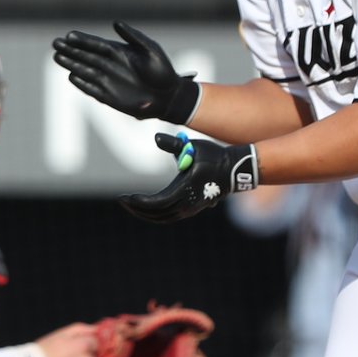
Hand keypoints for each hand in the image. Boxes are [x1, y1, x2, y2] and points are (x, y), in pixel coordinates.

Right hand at [52, 22, 199, 122]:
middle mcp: (110, 65)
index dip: (82, 40)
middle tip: (54, 44)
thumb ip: (133, 37)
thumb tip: (116, 23)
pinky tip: (71, 77)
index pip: (95, 44)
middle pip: (85, 56)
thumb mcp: (151, 50)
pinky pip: (92, 89)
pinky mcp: (110, 97)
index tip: (68, 35)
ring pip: (85, 71)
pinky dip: (82, 84)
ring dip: (71, 65)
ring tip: (56, 57)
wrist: (169, 96)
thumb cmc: (163, 71)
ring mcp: (108, 81)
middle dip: (70, 51)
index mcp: (118, 52)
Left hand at [120, 132, 258, 222]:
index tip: (125, 196)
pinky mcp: (193, 209)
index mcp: (185, 190)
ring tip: (132, 205)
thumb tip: (156, 138)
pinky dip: (156, 214)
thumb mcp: (193, 147)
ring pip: (163, 218)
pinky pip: (170, 217)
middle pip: (157, 214)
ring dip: (146, 214)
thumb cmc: (213, 155)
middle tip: (123, 201)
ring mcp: (191, 209)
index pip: (156, 203)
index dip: (139, 202)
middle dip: (137, 209)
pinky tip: (147, 207)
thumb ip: (173, 144)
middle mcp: (188, 204)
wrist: (234, 169)